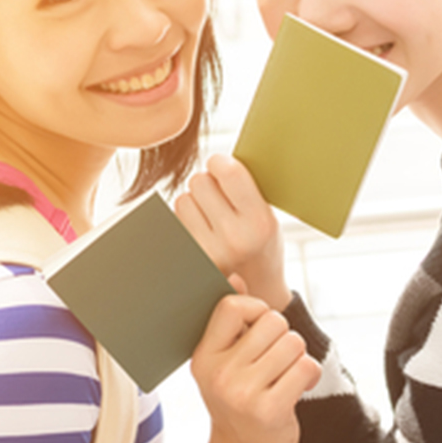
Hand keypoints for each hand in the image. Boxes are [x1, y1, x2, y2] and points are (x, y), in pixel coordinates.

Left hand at [175, 155, 291, 310]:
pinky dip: (186, 219)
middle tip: (223, 201)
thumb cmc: (259, 238)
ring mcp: (208, 252)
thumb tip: (216, 156)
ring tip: (214, 219)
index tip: (223, 168)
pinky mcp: (188, 258)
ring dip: (195, 202)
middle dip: (209, 183)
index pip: (227, 171)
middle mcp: (234, 239)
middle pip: (200, 180)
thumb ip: (245, 185)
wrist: (255, 286)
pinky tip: (203, 233)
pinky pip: (175, 218)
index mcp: (260, 223)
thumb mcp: (266, 213)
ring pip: (183, 198)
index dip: (220, 163)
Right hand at [190, 292, 320, 442]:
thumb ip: (230, 321)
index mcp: (203, 356)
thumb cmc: (235, 399)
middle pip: (271, 321)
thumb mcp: (222, 361)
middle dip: (282, 334)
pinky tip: (299, 386)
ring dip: (298, 355)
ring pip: (292, 343)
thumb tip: (235, 277)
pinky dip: (309, 373)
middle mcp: (219, 373)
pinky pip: (305, 367)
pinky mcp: (270, 411)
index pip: (232, 306)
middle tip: (275, 357)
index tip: (258, 327)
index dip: (255, 308)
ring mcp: (243, 394)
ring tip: (285, 373)